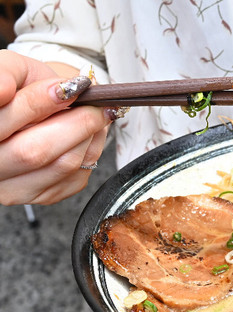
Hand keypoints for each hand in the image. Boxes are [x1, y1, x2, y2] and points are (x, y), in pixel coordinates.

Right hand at [0, 50, 111, 204]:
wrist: (25, 106)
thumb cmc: (17, 86)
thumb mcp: (11, 70)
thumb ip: (9, 75)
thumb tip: (9, 90)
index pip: (3, 122)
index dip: (40, 103)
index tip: (73, 87)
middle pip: (35, 152)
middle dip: (78, 124)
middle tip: (98, 105)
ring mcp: (13, 187)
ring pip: (62, 166)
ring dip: (89, 138)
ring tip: (95, 116)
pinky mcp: (40, 195)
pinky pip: (76, 178)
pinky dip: (91, 152)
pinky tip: (87, 136)